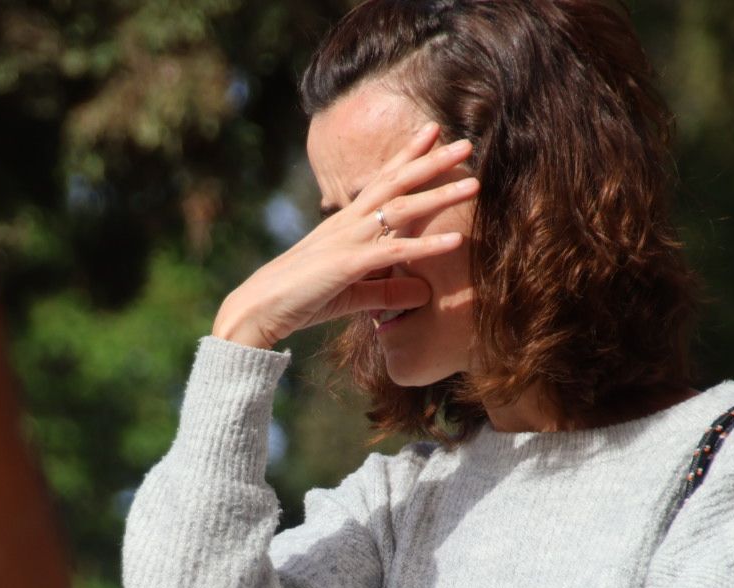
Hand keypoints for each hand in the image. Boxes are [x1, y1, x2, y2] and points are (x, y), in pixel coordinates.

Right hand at [212, 124, 478, 349]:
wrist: (260, 309)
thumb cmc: (301, 299)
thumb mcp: (354, 294)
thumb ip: (388, 290)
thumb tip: (424, 292)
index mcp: (346, 223)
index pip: (381, 180)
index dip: (407, 155)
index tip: (433, 132)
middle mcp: (348, 223)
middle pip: (395, 183)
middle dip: (431, 161)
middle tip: (466, 141)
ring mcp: (348, 240)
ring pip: (400, 209)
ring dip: (439, 195)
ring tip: (474, 182)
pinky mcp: (348, 265)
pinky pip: (395, 252)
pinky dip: (427, 246)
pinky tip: (456, 240)